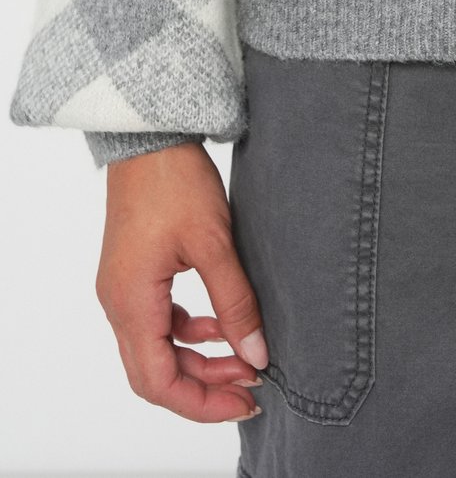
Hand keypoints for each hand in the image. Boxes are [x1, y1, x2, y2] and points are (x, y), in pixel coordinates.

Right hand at [95, 140, 267, 422]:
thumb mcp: (214, 242)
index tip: (246, 399)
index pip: (158, 382)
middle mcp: (118, 302)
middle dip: (204, 386)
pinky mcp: (134, 272)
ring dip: (199, 359)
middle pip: (154, 373)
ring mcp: (123, 288)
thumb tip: (256, 354)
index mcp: (131, 301)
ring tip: (246, 356)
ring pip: (156, 349)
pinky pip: (158, 321)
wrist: (151, 135)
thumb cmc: (174, 180)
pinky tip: (221, 323)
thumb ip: (235, 302)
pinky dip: (189, 331)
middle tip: (252, 384)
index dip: (202, 402)